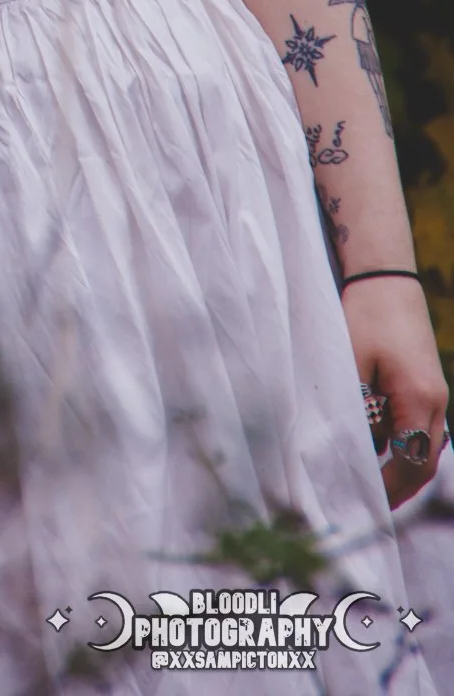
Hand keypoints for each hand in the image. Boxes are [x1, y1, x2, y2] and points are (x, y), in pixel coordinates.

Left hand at [341, 277, 449, 507]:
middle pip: (424, 461)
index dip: (390, 489)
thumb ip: (353, 408)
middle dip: (399, 486)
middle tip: (368, 503)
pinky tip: (374, 446)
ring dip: (400, 465)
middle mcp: (436, 403)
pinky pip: (419, 426)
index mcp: (420, 400)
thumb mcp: (351, 363)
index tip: (365, 505)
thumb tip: (346, 448)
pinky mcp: (426, 384)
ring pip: (424, 446)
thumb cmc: (366, 316)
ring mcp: (435, 393)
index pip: (411, 462)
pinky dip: (401, 443)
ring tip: (368, 481)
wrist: (385, 277)